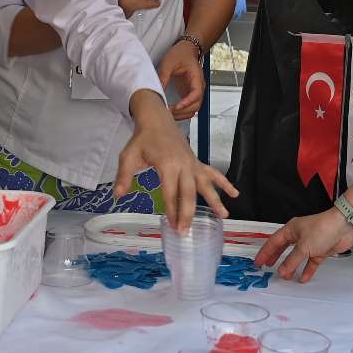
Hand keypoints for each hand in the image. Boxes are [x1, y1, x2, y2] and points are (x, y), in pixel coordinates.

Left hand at [117, 91, 237, 228]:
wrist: (157, 120)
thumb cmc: (142, 140)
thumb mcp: (129, 156)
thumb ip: (124, 176)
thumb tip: (118, 196)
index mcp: (167, 164)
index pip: (170, 192)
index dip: (171, 210)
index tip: (172, 226)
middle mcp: (183, 165)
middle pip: (189, 193)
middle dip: (188, 213)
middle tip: (186, 231)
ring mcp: (192, 164)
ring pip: (206, 184)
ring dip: (215, 200)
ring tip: (224, 216)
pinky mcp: (197, 162)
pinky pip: (213, 173)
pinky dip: (225, 182)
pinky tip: (234, 193)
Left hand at [157, 40, 205, 119]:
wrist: (186, 49)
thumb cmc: (181, 53)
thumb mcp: (169, 62)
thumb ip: (163, 76)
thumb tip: (156, 91)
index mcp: (196, 78)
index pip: (196, 94)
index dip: (187, 103)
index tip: (176, 107)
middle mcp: (198, 87)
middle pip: (196, 105)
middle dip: (183, 111)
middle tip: (168, 112)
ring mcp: (194, 91)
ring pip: (193, 109)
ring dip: (182, 114)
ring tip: (168, 114)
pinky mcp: (189, 93)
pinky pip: (188, 107)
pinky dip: (181, 112)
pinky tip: (171, 112)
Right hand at [254, 210, 352, 282]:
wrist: (344, 227)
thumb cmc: (322, 229)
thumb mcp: (303, 247)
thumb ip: (291, 261)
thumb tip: (281, 271)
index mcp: (291, 229)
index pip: (274, 242)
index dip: (265, 252)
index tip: (258, 262)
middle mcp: (299, 235)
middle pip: (284, 249)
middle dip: (276, 258)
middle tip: (268, 268)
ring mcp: (311, 243)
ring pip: (297, 257)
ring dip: (291, 266)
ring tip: (285, 276)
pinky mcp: (321, 250)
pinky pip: (311, 262)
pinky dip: (307, 270)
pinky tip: (303, 278)